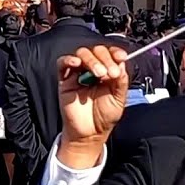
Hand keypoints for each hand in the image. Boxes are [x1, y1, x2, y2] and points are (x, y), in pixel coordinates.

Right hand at [56, 45, 128, 168]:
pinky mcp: (65, 79)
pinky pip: (63, 63)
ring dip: (92, 60)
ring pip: (82, 54)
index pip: (111, 54)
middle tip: (110, 73)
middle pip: (97, 51)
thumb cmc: (104, 117)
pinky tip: (77, 64)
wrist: (90, 133)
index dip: (116, 52)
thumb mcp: (119, 99)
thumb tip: (121, 64)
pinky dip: (69, 60)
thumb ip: (121, 81)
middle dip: (106, 59)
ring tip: (99, 74)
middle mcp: (93, 70)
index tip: (121, 57)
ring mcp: (79, 73)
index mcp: (108, 72)